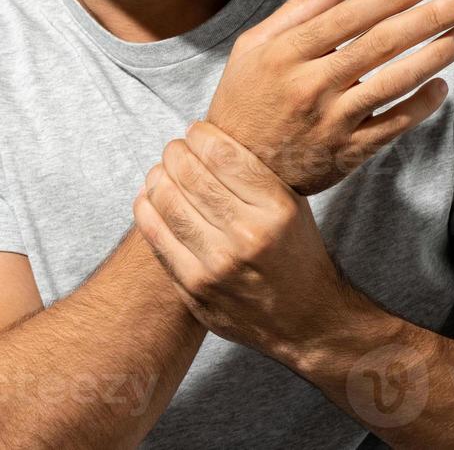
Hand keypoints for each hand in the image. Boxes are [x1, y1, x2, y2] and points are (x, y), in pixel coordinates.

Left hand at [133, 120, 350, 360]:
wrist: (307, 321)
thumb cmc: (297, 254)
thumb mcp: (292, 206)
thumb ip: (254, 175)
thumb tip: (204, 138)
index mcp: (276, 209)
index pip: (221, 154)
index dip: (200, 135)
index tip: (195, 131)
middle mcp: (247, 236)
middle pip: (190, 174)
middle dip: (175, 152)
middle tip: (174, 148)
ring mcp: (218, 265)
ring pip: (167, 201)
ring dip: (157, 176)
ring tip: (161, 171)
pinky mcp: (195, 288)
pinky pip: (156, 237)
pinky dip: (146, 209)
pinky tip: (148, 198)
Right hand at [208, 0, 453, 193]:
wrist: (236, 173)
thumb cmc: (244, 100)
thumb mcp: (251, 48)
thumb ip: (294, 14)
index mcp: (287, 54)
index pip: (349, 17)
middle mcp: (311, 85)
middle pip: (381, 44)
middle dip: (429, 18)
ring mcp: (332, 121)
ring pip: (393, 82)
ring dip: (435, 57)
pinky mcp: (347, 152)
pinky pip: (393, 124)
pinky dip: (420, 104)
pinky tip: (441, 85)